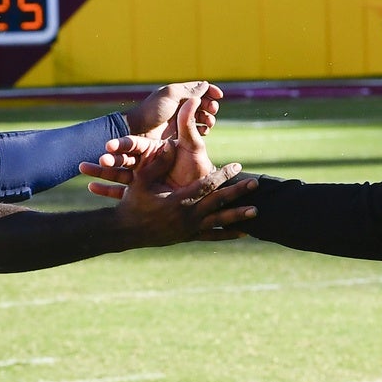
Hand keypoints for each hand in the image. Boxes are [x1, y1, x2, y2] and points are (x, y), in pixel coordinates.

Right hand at [81, 98, 215, 195]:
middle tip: (97, 161)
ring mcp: (140, 179)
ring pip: (117, 174)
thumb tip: (193, 98)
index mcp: (153, 149)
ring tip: (83, 169)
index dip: (121, 145)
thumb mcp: (192, 146)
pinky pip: (121, 193)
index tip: (109, 146)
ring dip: (100, 172)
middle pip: (122, 159)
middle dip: (108, 159)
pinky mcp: (139, 194)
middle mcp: (144, 163)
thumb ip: (188, 123)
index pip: (134, 145)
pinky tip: (91, 188)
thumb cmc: (198, 168)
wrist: (202, 192)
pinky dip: (106, 190)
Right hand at [113, 139, 257, 243]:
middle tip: (255, 184)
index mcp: (179, 200)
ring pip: (219, 222)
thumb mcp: (142, 180)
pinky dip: (228, 234)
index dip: (223, 175)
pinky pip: (212, 236)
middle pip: (219, 203)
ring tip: (256, 211)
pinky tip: (243, 233)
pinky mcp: (189, 237)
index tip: (237, 166)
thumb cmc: (133, 203)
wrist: (126, 231)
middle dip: (238, 193)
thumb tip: (172, 144)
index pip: (207, 185)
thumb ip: (158, 163)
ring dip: (238, 216)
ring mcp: (189, 229)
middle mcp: (188, 216)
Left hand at [123, 81, 221, 139]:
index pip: (199, 89)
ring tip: (208, 123)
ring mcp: (181, 120)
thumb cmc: (151, 111)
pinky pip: (196, 130)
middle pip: (203, 103)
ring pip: (202, 117)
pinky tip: (203, 132)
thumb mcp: (170, 95)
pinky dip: (202, 130)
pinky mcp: (180, 134)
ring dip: (208, 118)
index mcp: (178, 94)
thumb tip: (205, 84)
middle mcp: (181, 106)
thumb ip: (189, 90)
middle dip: (210, 106)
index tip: (219, 96)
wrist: (138, 131)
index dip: (211, 91)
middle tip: (212, 110)